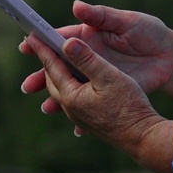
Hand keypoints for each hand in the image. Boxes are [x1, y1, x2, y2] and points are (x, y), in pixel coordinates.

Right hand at [20, 1, 172, 106]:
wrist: (171, 57)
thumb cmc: (149, 32)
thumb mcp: (126, 21)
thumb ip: (101, 16)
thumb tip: (76, 6)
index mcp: (89, 37)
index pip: (61, 39)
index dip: (42, 43)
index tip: (26, 45)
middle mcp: (89, 57)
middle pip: (60, 67)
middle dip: (42, 76)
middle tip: (28, 86)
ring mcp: (97, 75)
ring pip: (71, 88)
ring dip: (56, 99)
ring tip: (46, 108)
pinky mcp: (109, 90)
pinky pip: (91, 103)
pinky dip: (83, 116)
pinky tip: (76, 128)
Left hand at [26, 33, 172, 172]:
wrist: (142, 136)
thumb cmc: (128, 105)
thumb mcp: (109, 76)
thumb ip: (87, 59)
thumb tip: (67, 43)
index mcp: (71, 95)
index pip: (52, 67)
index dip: (42, 49)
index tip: (30, 36)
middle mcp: (71, 108)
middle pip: (53, 81)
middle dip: (47, 63)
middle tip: (42, 47)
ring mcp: (79, 117)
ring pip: (62, 92)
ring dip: (58, 76)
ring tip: (57, 65)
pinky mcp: (90, 121)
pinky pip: (73, 100)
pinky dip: (71, 86)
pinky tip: (78, 86)